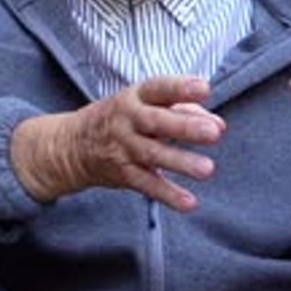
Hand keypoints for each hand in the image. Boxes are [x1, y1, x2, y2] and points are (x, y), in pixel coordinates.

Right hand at [11, 76, 224, 211]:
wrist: (72, 145)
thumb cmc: (121, 118)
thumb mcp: (145, 104)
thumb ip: (183, 109)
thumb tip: (219, 124)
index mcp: (135, 96)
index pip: (158, 88)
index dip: (180, 87)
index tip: (204, 88)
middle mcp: (128, 119)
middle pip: (157, 121)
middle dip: (185, 126)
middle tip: (214, 132)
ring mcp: (124, 147)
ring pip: (153, 154)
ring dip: (181, 161)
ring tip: (207, 168)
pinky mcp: (123, 173)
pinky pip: (147, 184)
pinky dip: (167, 194)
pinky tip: (189, 202)